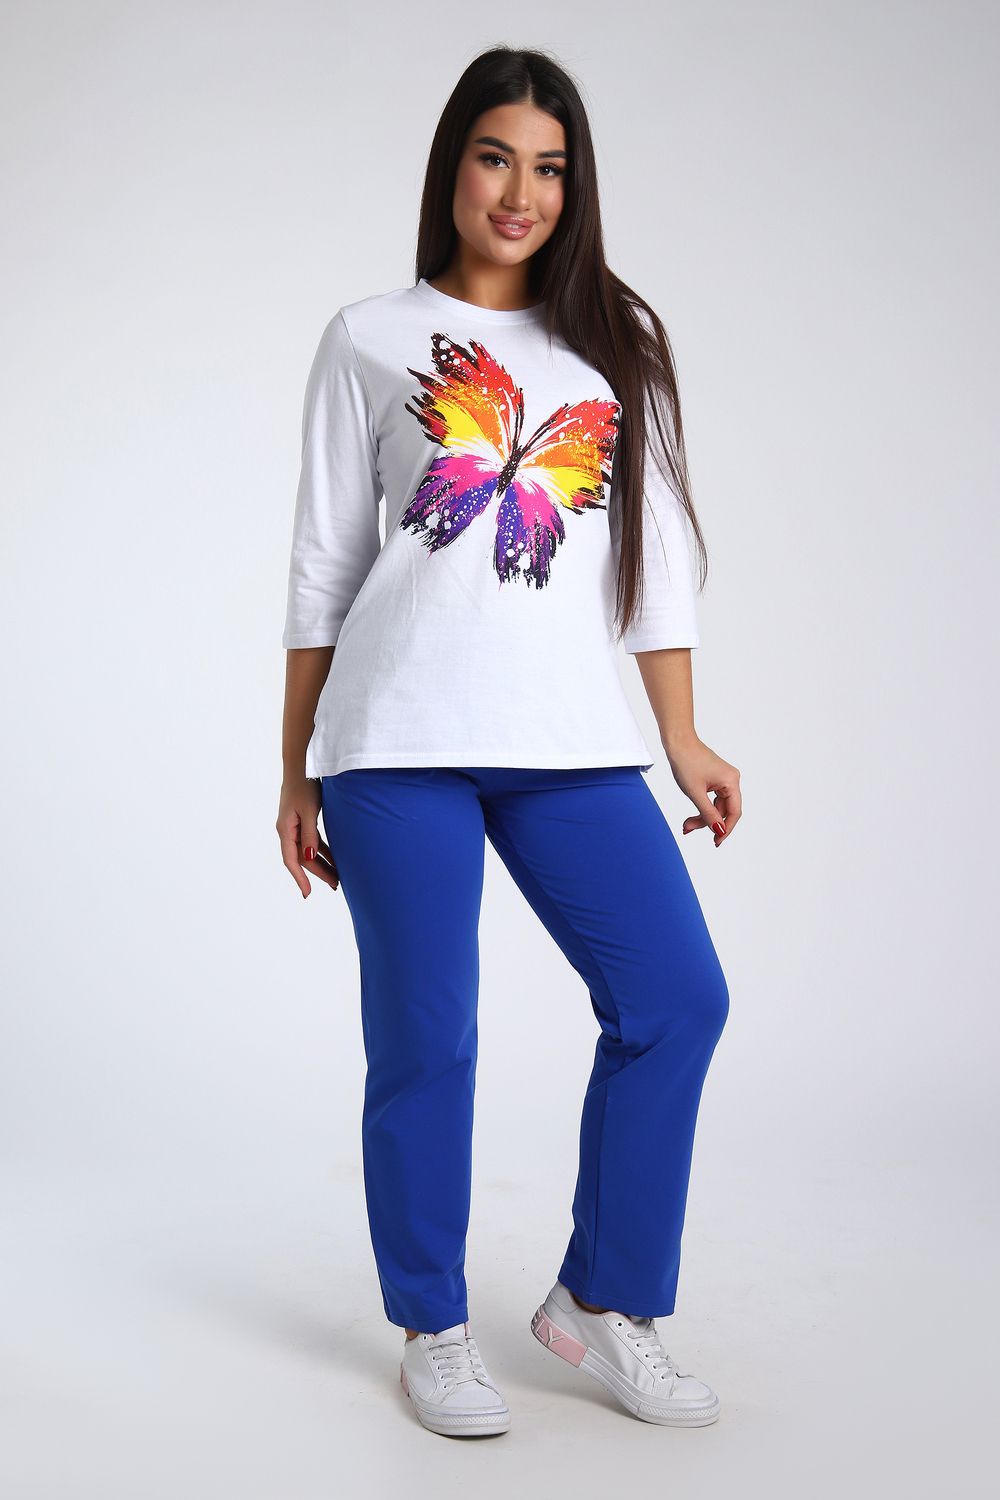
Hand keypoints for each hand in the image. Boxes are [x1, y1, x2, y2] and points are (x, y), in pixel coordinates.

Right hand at [276, 775, 340, 895]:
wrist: (301, 763)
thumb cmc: (304, 784)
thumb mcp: (309, 811)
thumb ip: (309, 835)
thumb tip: (308, 858)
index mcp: (285, 829)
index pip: (291, 860)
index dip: (300, 878)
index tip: (308, 893)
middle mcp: (287, 829)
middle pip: (301, 858)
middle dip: (317, 873)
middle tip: (335, 885)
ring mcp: (295, 824)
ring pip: (307, 850)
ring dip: (322, 863)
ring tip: (337, 876)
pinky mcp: (303, 819)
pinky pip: (312, 840)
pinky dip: (322, 850)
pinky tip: (335, 858)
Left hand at [664, 735, 741, 846]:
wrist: (677, 742)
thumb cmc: (686, 762)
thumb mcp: (695, 793)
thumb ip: (708, 813)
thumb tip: (719, 831)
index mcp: (731, 781)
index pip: (734, 812)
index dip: (726, 829)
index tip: (716, 842)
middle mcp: (731, 780)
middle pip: (723, 810)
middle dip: (707, 822)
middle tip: (687, 829)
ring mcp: (723, 779)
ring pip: (716, 806)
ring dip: (701, 816)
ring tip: (686, 824)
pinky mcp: (715, 779)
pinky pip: (711, 799)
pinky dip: (701, 807)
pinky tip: (691, 816)